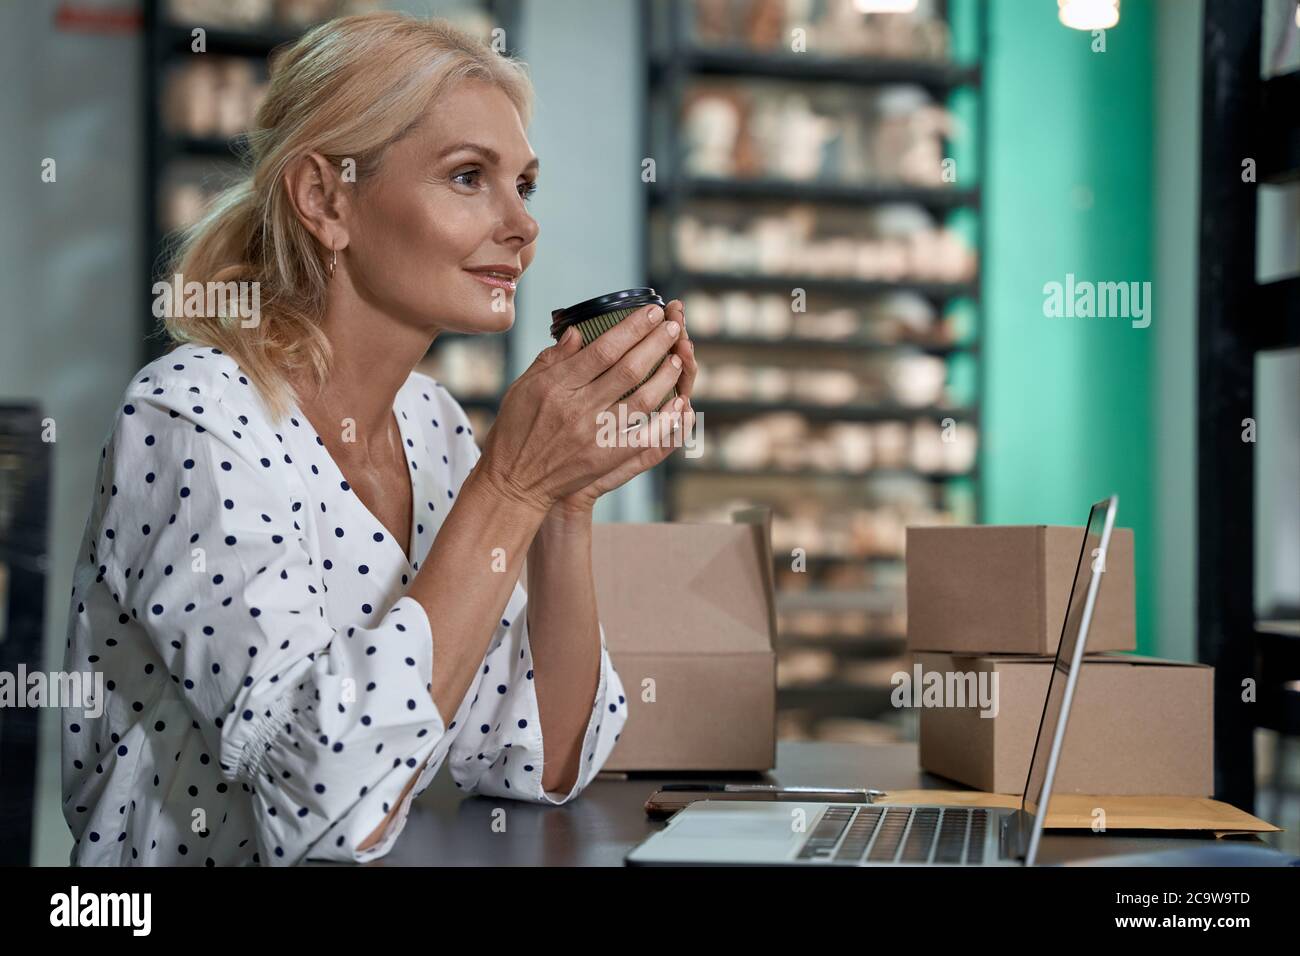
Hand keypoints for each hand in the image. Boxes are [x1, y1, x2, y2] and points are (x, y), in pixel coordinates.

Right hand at [475, 300, 691, 514]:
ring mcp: (594, 435)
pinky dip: (664, 420)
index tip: (652, 312)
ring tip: (679, 357)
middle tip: (674, 326)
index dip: (632, 328)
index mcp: (556, 386)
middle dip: (656, 344)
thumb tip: (578, 331)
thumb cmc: (516, 429)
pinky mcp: (606, 458)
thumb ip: (553, 358)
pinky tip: (679, 404)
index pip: (602, 349)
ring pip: (641, 400)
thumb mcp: (523, 386)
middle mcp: (578, 409)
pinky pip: (644, 436)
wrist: (514, 482)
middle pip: (628, 370)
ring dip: (665, 377)